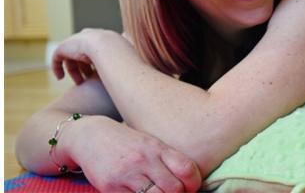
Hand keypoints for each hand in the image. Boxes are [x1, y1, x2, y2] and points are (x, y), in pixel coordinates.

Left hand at [52, 28, 124, 83]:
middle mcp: (90, 37)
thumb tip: (137, 70)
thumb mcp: (127, 59)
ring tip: (78, 83)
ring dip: (73, 70)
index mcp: (104, 38)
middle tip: (87, 80)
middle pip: (83, 53)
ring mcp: (77, 40)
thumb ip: (128, 62)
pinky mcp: (65, 46)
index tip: (97, 75)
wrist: (107, 47)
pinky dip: (57, 67)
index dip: (96, 63)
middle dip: (84, 67)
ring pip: (71, 56)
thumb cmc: (120, 56)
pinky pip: (58, 56)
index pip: (96, 50)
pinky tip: (60, 78)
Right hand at [70, 116, 201, 191]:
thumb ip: (167, 160)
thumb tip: (188, 181)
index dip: (194, 183)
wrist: (90, 136)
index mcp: (157, 148)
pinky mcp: (110, 188)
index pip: (186, 169)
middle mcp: (143, 160)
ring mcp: (126, 174)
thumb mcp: (150, 144)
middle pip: (174, 188)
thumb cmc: (126, 142)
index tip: (190, 188)